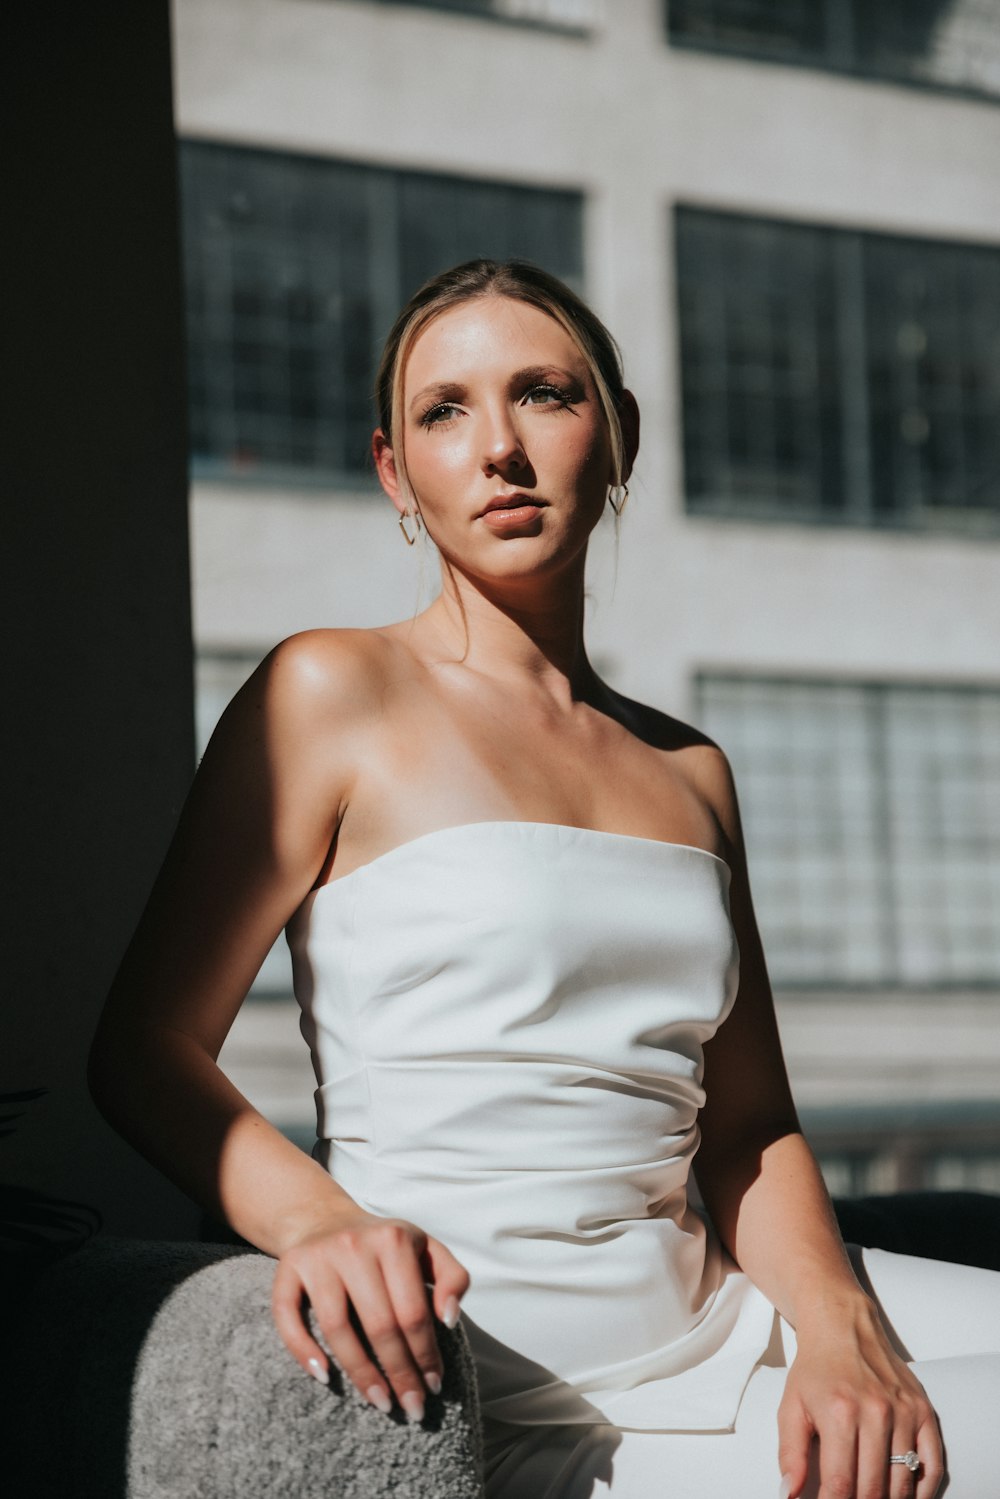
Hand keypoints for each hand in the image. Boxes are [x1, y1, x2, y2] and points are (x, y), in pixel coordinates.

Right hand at [271, 1208, 469, 1419]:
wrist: (326, 1218)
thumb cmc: (385, 1246)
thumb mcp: (427, 1248)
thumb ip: (453, 1277)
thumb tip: (447, 1319)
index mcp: (393, 1239)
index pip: (413, 1311)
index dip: (425, 1354)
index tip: (434, 1386)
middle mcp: (354, 1245)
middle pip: (379, 1324)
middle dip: (399, 1373)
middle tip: (412, 1407)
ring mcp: (318, 1257)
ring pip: (337, 1327)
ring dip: (360, 1373)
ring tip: (380, 1402)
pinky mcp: (288, 1268)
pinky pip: (288, 1316)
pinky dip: (303, 1350)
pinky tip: (324, 1377)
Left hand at [777, 1293, 942, 1498]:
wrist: (844, 1326)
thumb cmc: (816, 1370)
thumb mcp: (791, 1408)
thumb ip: (790, 1454)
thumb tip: (790, 1494)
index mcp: (840, 1413)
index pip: (841, 1483)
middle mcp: (876, 1412)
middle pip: (873, 1488)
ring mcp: (904, 1411)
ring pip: (902, 1482)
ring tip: (871, 1497)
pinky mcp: (923, 1410)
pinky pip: (932, 1464)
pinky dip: (922, 1490)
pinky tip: (907, 1496)